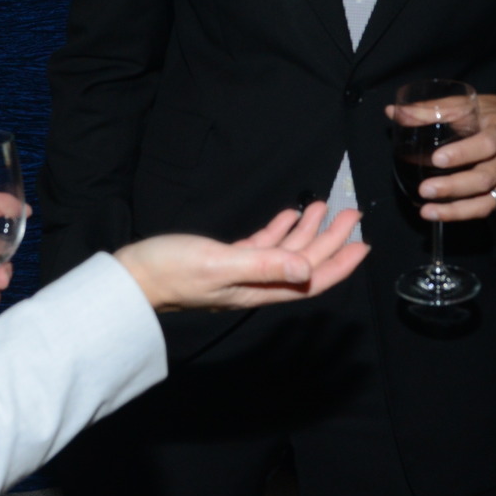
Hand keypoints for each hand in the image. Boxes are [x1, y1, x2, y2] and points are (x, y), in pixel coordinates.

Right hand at [114, 202, 368, 312]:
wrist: (132, 278)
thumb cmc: (172, 270)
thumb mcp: (221, 264)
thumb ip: (265, 264)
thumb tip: (306, 267)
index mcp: (258, 289)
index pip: (310, 280)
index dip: (340, 264)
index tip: (363, 244)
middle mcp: (255, 284)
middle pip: (303, 263)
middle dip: (330, 240)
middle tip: (350, 213)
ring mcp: (241, 273)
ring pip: (286, 252)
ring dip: (307, 231)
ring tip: (325, 206)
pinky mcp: (224, 261)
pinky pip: (263, 246)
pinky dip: (279, 231)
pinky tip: (289, 215)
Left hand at [410, 93, 495, 222]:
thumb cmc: (490, 113)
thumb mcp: (466, 104)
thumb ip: (431, 110)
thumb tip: (393, 112)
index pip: (487, 144)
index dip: (463, 153)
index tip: (436, 159)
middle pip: (485, 178)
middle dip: (453, 187)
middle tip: (424, 189)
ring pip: (487, 201)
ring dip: (456, 210)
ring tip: (427, 211)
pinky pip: (486, 208)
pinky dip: (462, 214)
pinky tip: (439, 214)